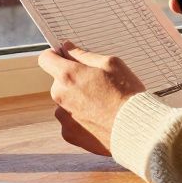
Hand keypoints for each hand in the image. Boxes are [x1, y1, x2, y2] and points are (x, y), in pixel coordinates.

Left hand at [36, 41, 145, 155]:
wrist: (135, 130)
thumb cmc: (126, 94)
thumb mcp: (111, 64)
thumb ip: (84, 54)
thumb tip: (67, 48)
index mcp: (68, 75)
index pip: (46, 59)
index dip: (55, 55)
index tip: (64, 57)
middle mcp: (60, 96)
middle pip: (59, 82)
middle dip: (73, 80)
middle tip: (97, 85)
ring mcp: (63, 117)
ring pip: (65, 102)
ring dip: (77, 101)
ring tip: (101, 105)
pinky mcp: (69, 134)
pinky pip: (70, 121)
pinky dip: (81, 119)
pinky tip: (99, 119)